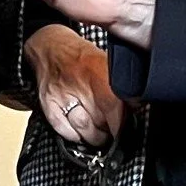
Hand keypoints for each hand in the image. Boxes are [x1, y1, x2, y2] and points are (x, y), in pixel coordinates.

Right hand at [27, 24, 123, 149]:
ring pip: (84, 129)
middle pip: (100, 120)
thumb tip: (137, 107)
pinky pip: (66, 132)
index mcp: (96, 68)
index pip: (111, 104)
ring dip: (96, 136)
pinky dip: (78, 136)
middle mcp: (76, 82)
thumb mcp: (106, 62)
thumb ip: (121, 85)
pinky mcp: (48, 106)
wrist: (51, 48)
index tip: (125, 130)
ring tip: (101, 131)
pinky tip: (82, 130)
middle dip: (111, 129)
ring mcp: (60, 96)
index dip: (120, 123)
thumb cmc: (82, 57)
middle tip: (114, 126)